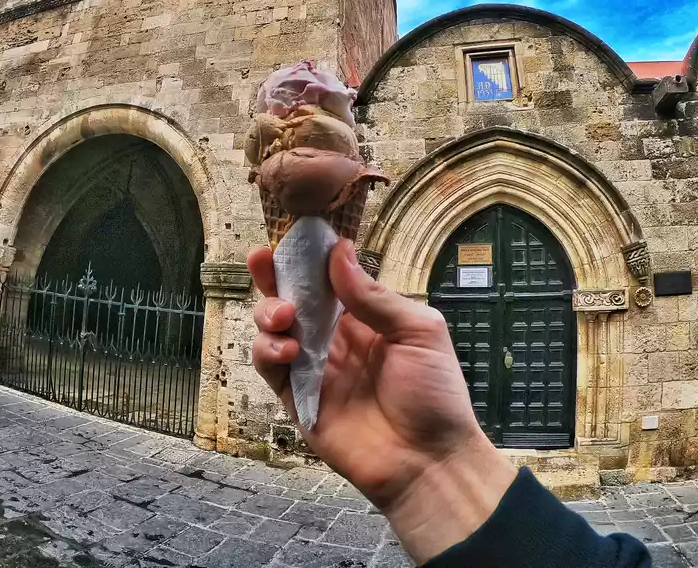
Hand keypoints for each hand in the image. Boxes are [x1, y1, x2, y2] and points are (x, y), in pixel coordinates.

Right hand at [248, 240, 516, 562]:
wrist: (428, 461)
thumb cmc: (435, 395)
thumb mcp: (419, 332)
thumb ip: (374, 296)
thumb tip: (339, 252)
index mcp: (365, 318)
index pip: (329, 278)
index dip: (309, 257)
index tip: (296, 235)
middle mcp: (335, 338)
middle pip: (293, 297)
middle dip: (273, 276)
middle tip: (262, 259)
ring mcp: (314, 367)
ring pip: (274, 328)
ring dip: (269, 312)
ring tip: (285, 316)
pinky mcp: (297, 399)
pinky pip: (270, 367)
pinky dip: (267, 350)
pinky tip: (287, 348)